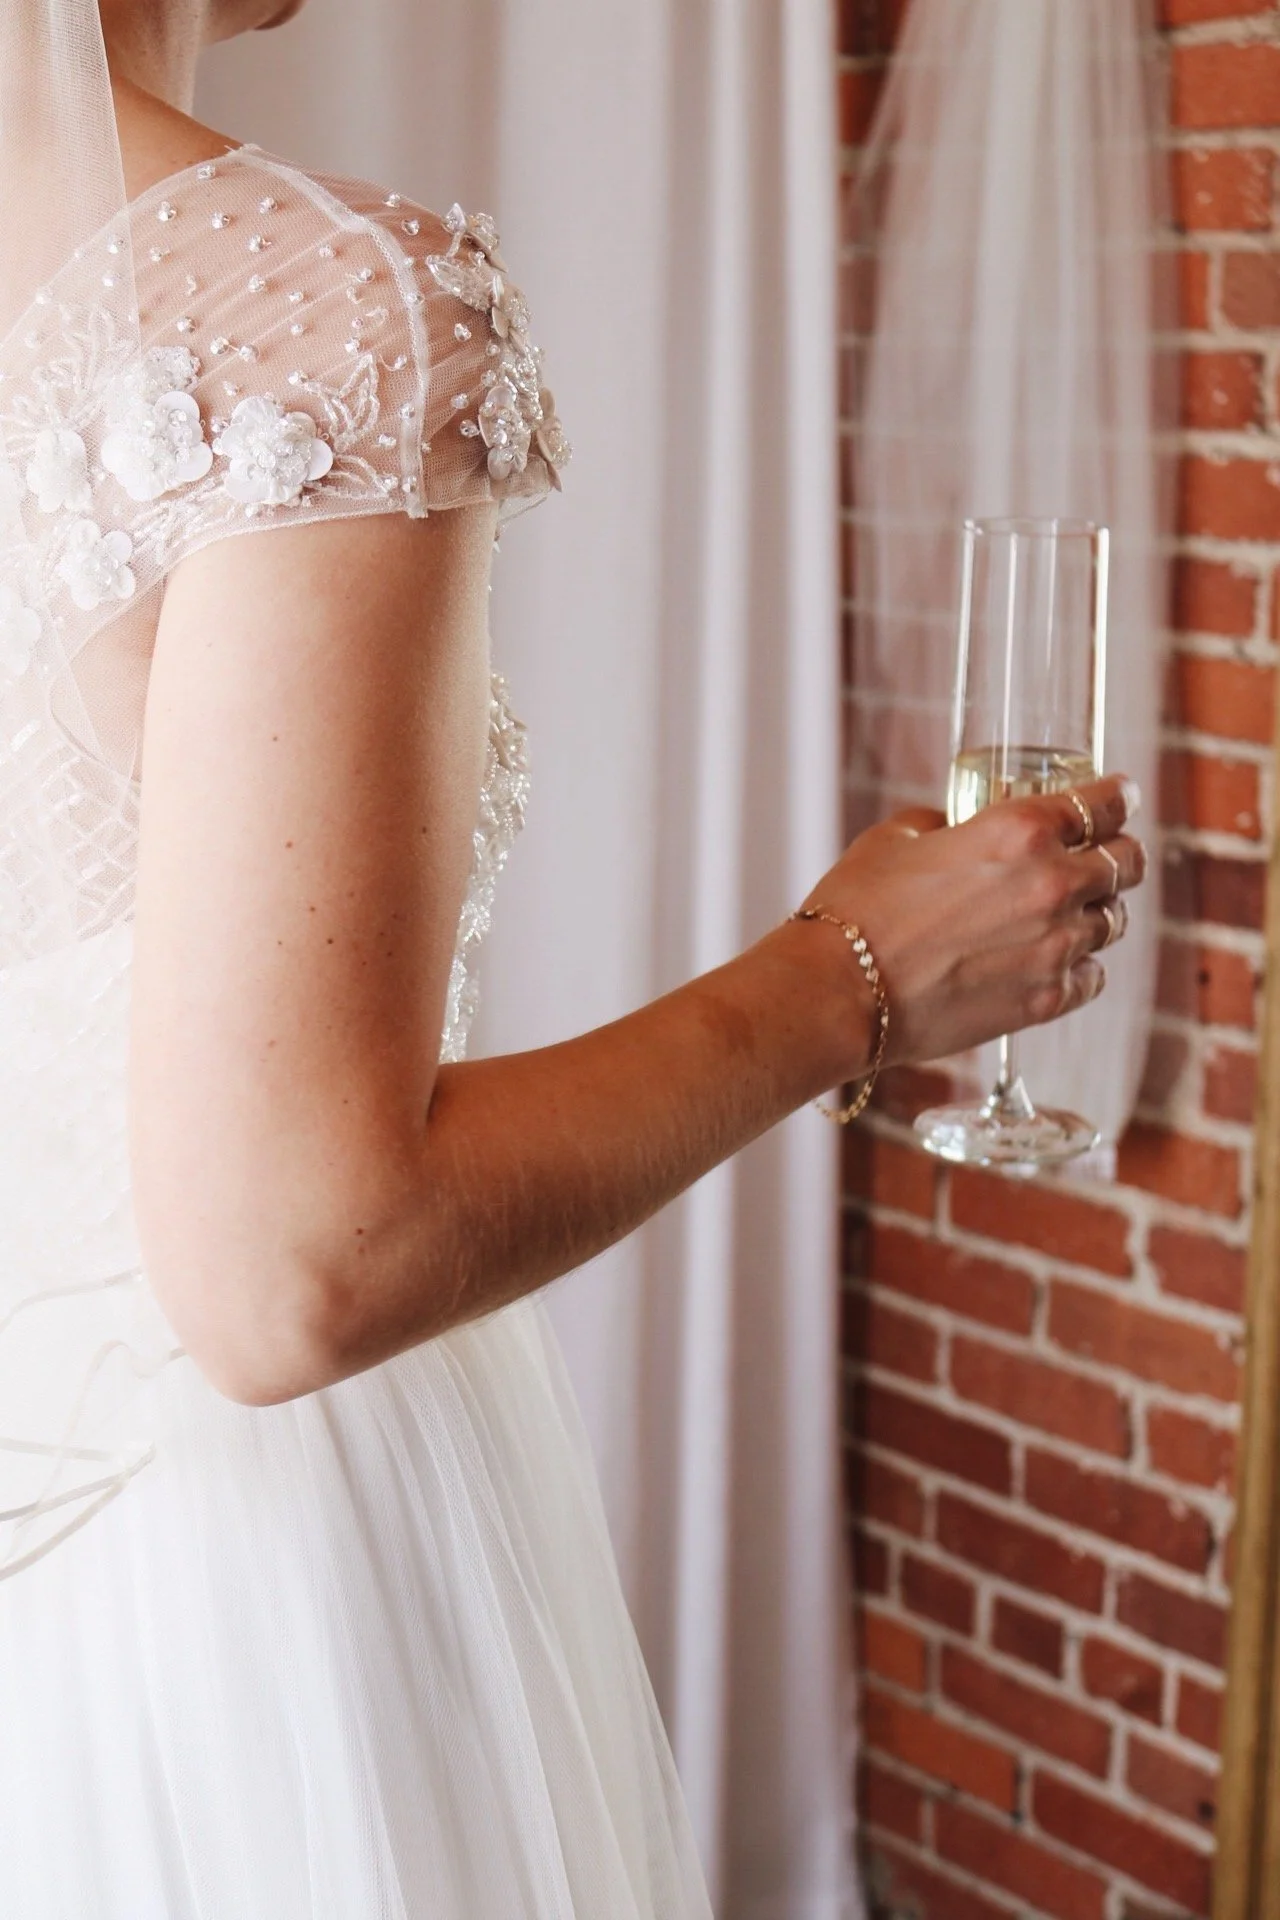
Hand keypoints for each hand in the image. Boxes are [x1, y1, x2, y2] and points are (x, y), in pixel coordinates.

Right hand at [800, 775, 1144, 1075]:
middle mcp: (1052, 885)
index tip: (1121, 796)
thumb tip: (959, 826)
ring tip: (1074, 912)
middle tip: (1107, 854)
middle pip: (1127, 862)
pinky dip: (1081, 966)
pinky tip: (1056, 961)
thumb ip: (946, 823)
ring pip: (1115, 921)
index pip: (1104, 803)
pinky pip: (1092, 977)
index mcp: (1020, 830)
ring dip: (1098, 911)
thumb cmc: (856, 910)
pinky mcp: (1045, 1001)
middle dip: (1121, 853)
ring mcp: (1055, 947)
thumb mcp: (897, 838)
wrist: (839, 992)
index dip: (1119, 795)